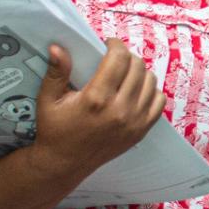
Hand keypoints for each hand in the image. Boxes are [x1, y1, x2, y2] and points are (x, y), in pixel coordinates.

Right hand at [32, 41, 165, 174]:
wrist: (65, 163)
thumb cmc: (55, 130)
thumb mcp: (48, 100)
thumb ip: (56, 72)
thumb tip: (58, 48)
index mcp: (96, 98)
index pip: (118, 59)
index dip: (115, 45)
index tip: (108, 44)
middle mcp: (119, 110)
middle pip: (137, 67)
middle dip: (126, 57)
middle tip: (115, 59)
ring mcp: (134, 121)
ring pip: (151, 81)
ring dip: (139, 72)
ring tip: (125, 74)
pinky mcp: (141, 131)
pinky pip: (159, 101)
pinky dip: (151, 91)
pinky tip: (136, 90)